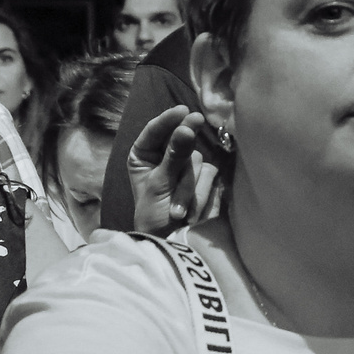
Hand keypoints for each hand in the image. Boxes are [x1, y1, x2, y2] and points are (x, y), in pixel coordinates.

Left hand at [126, 105, 219, 234]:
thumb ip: (175, 155)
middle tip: (197, 121)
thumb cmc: (154, 215)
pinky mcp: (204, 178)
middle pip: (181, 141)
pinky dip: (201, 193)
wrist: (171, 242)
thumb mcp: (161, 184)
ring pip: (196, 160)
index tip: (183, 111)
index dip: (169, 119)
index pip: (155, 130)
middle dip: (182, 156)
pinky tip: (191, 212)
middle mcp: (165, 156)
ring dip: (189, 185)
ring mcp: (186, 167)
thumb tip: (187, 127)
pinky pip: (209, 174)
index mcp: (144, 154)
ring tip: (178, 209)